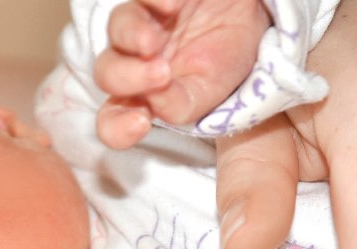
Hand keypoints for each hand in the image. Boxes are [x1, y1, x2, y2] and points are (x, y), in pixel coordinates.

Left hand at [93, 0, 268, 148]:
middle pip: (106, 73)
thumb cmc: (226, 56)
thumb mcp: (211, 89)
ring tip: (152, 41)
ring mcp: (139, 22)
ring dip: (131, 37)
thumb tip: (153, 103)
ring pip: (116, 29)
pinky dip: (152, 0)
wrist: (250, 13)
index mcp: (144, 95)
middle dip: (127, 78)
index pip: (112, 121)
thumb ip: (180, 105)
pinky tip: (174, 6)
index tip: (142, 123)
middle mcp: (133, 60)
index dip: (116, 128)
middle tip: (161, 74)